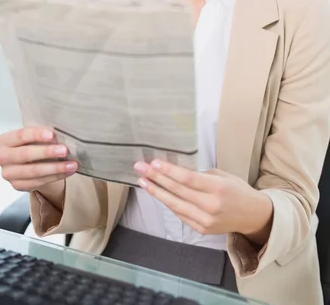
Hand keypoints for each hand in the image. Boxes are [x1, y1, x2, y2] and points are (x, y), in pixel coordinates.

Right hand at [0, 127, 77, 191]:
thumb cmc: (31, 143)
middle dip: (47, 152)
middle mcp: (3, 157)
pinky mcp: (18, 186)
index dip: (36, 135)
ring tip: (72, 164)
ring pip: (34, 171)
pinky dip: (56, 176)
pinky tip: (68, 171)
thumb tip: (62, 134)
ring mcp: (9, 174)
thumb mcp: (33, 135)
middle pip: (26, 154)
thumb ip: (42, 133)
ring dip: (56, 168)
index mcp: (5, 140)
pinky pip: (39, 182)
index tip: (52, 135)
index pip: (20, 135)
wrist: (28, 162)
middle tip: (65, 150)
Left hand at [134, 160, 272, 243]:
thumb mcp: (222, 175)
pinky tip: (157, 193)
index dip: (169, 171)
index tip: (153, 163)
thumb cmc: (237, 190)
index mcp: (218, 188)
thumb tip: (175, 170)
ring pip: (174, 204)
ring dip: (156, 192)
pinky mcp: (201, 229)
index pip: (187, 179)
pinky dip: (167, 203)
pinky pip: (180, 214)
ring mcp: (205, 220)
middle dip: (156, 178)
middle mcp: (210, 206)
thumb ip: (199, 175)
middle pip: (177, 191)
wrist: (252, 216)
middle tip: (140, 168)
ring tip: (142, 181)